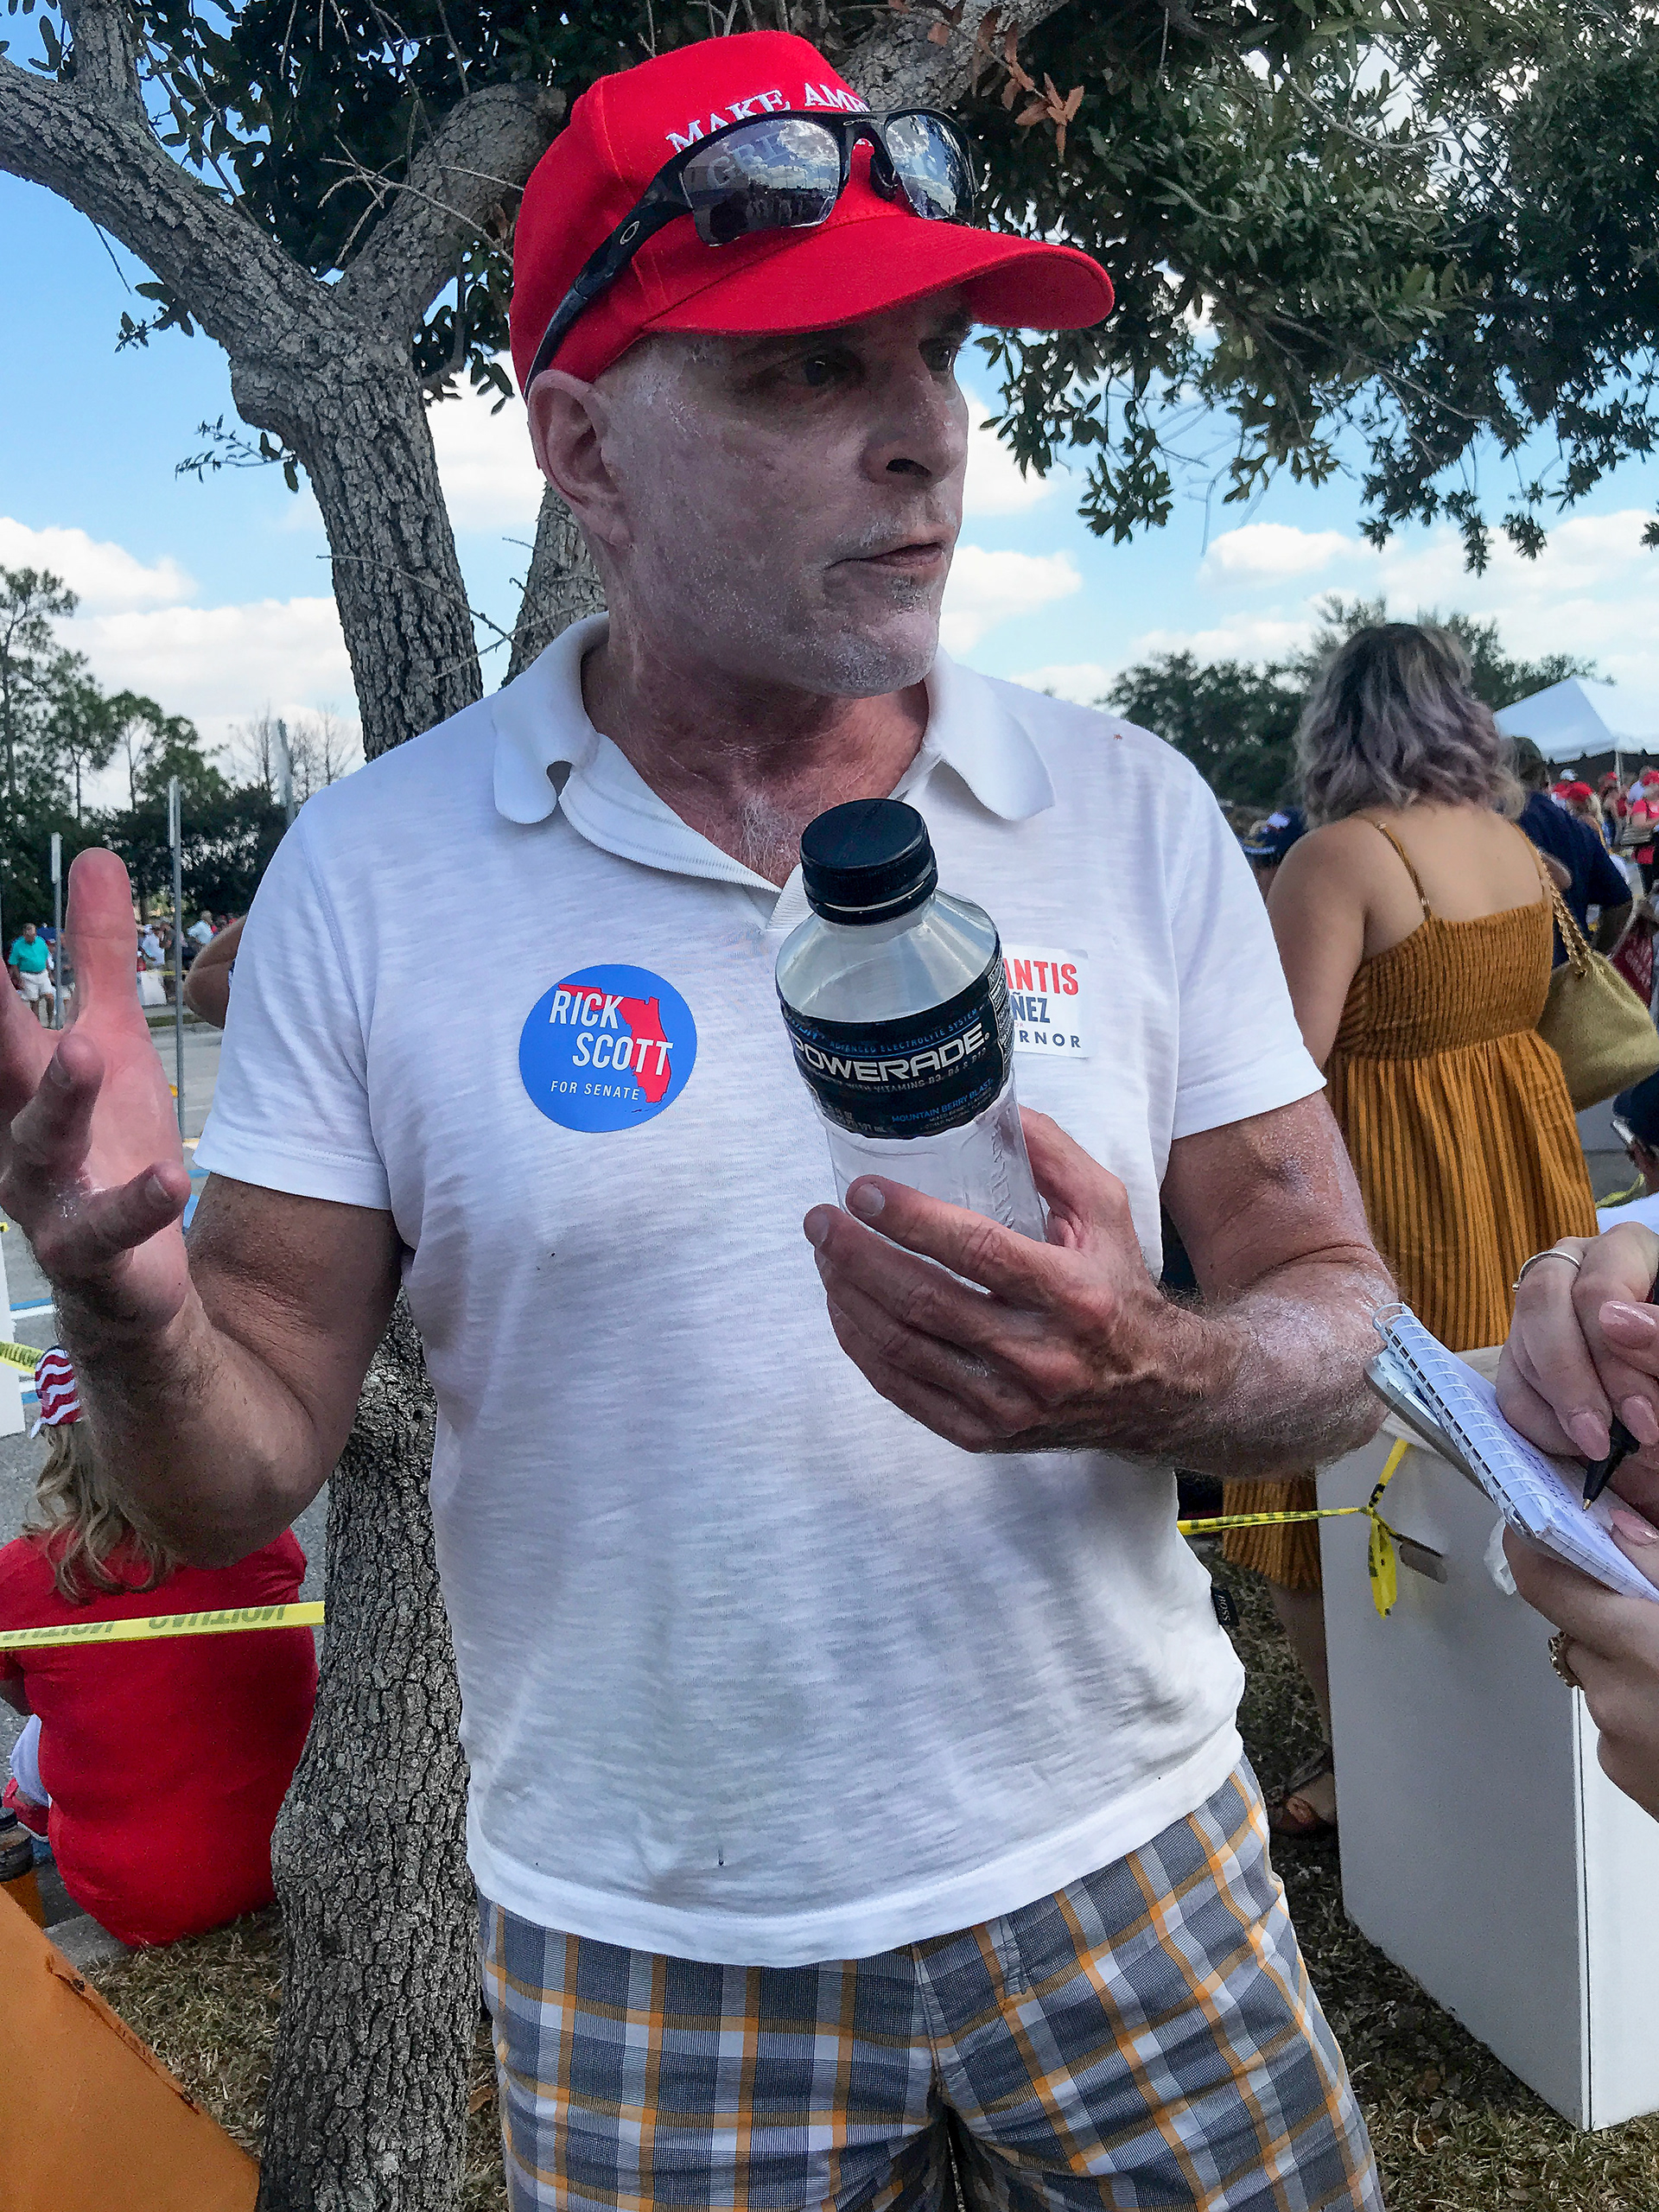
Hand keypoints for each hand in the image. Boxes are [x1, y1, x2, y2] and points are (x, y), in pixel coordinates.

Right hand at [0, 850, 191, 1334]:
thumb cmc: (109, 1143)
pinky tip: (170, 1175)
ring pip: (39, 1144)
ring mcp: (45, 1197)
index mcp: (12, 1078)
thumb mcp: (111, 1038)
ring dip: (59, 1098)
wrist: (127, 1281)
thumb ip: (98, 956)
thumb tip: (94, 856)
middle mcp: (12, 1133)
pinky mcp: (88, 1253)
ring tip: (86, 1048)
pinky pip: (106, 1229)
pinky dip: (134, 1203)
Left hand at [802, 1110, 1205, 1452]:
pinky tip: (843, 1306)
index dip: (911, 1219)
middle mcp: (1041, 1355)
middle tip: (821, 1219)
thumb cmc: (1118, 1289)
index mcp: (1073, 1293)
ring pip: (902, 1348)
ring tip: (825, 1254)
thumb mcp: (1106, 1212)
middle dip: (857, 1255)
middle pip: (924, 1302)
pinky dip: (860, 1345)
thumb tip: (988, 1109)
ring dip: (848, 1295)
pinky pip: (901, 1391)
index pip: (977, 1251)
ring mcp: (1008, 1403)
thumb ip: (1051, 1155)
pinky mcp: (984, 1434)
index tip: (863, 1191)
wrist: (1156, 1391)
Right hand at [1498, 1224, 1658, 1522]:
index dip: (1613, 1353)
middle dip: (1572, 1381)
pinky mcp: (1523, 1358)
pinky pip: (1510, 1390)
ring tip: (1604, 1447)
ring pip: (1521, 1348)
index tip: (1642, 1414)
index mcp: (1627, 1251)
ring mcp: (1543, 1314)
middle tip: (1603, 1438)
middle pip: (1542, 1304)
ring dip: (1560, 1408)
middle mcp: (1576, 1270)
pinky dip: (1540, 1426)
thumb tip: (1614, 1319)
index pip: (1597, 1286)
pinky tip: (1578, 1445)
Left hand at [1504, 1517, 1658, 1819]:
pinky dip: (1638, 1708)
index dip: (1533, 1550)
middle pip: (1576, 1633)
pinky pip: (1613, 1720)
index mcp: (1638, 1644)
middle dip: (1606, 1616)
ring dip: (1627, 1665)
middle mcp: (1612, 1692)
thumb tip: (1619, 1530)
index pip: (1543, 1584)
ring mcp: (1614, 1738)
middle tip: (1651, 1615)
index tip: (1536, 1531)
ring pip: (1599, 1677)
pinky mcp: (1620, 1771)